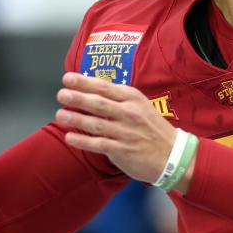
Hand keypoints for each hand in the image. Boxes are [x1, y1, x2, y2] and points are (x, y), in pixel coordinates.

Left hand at [55, 73, 191, 190]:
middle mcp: (129, 113)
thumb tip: (90, 91)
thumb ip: (118, 98)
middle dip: (77, 98)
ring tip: (59, 115)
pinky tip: (69, 137)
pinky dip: (83, 141)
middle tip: (61, 94)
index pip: (104, 87)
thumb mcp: (140, 106)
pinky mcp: (122, 150)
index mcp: (132, 98)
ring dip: (76, 119)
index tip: (68, 78)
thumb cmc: (152, 129)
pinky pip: (99, 144)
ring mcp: (125, 132)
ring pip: (96, 123)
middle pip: (98, 103)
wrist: (173, 155)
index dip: (84, 82)